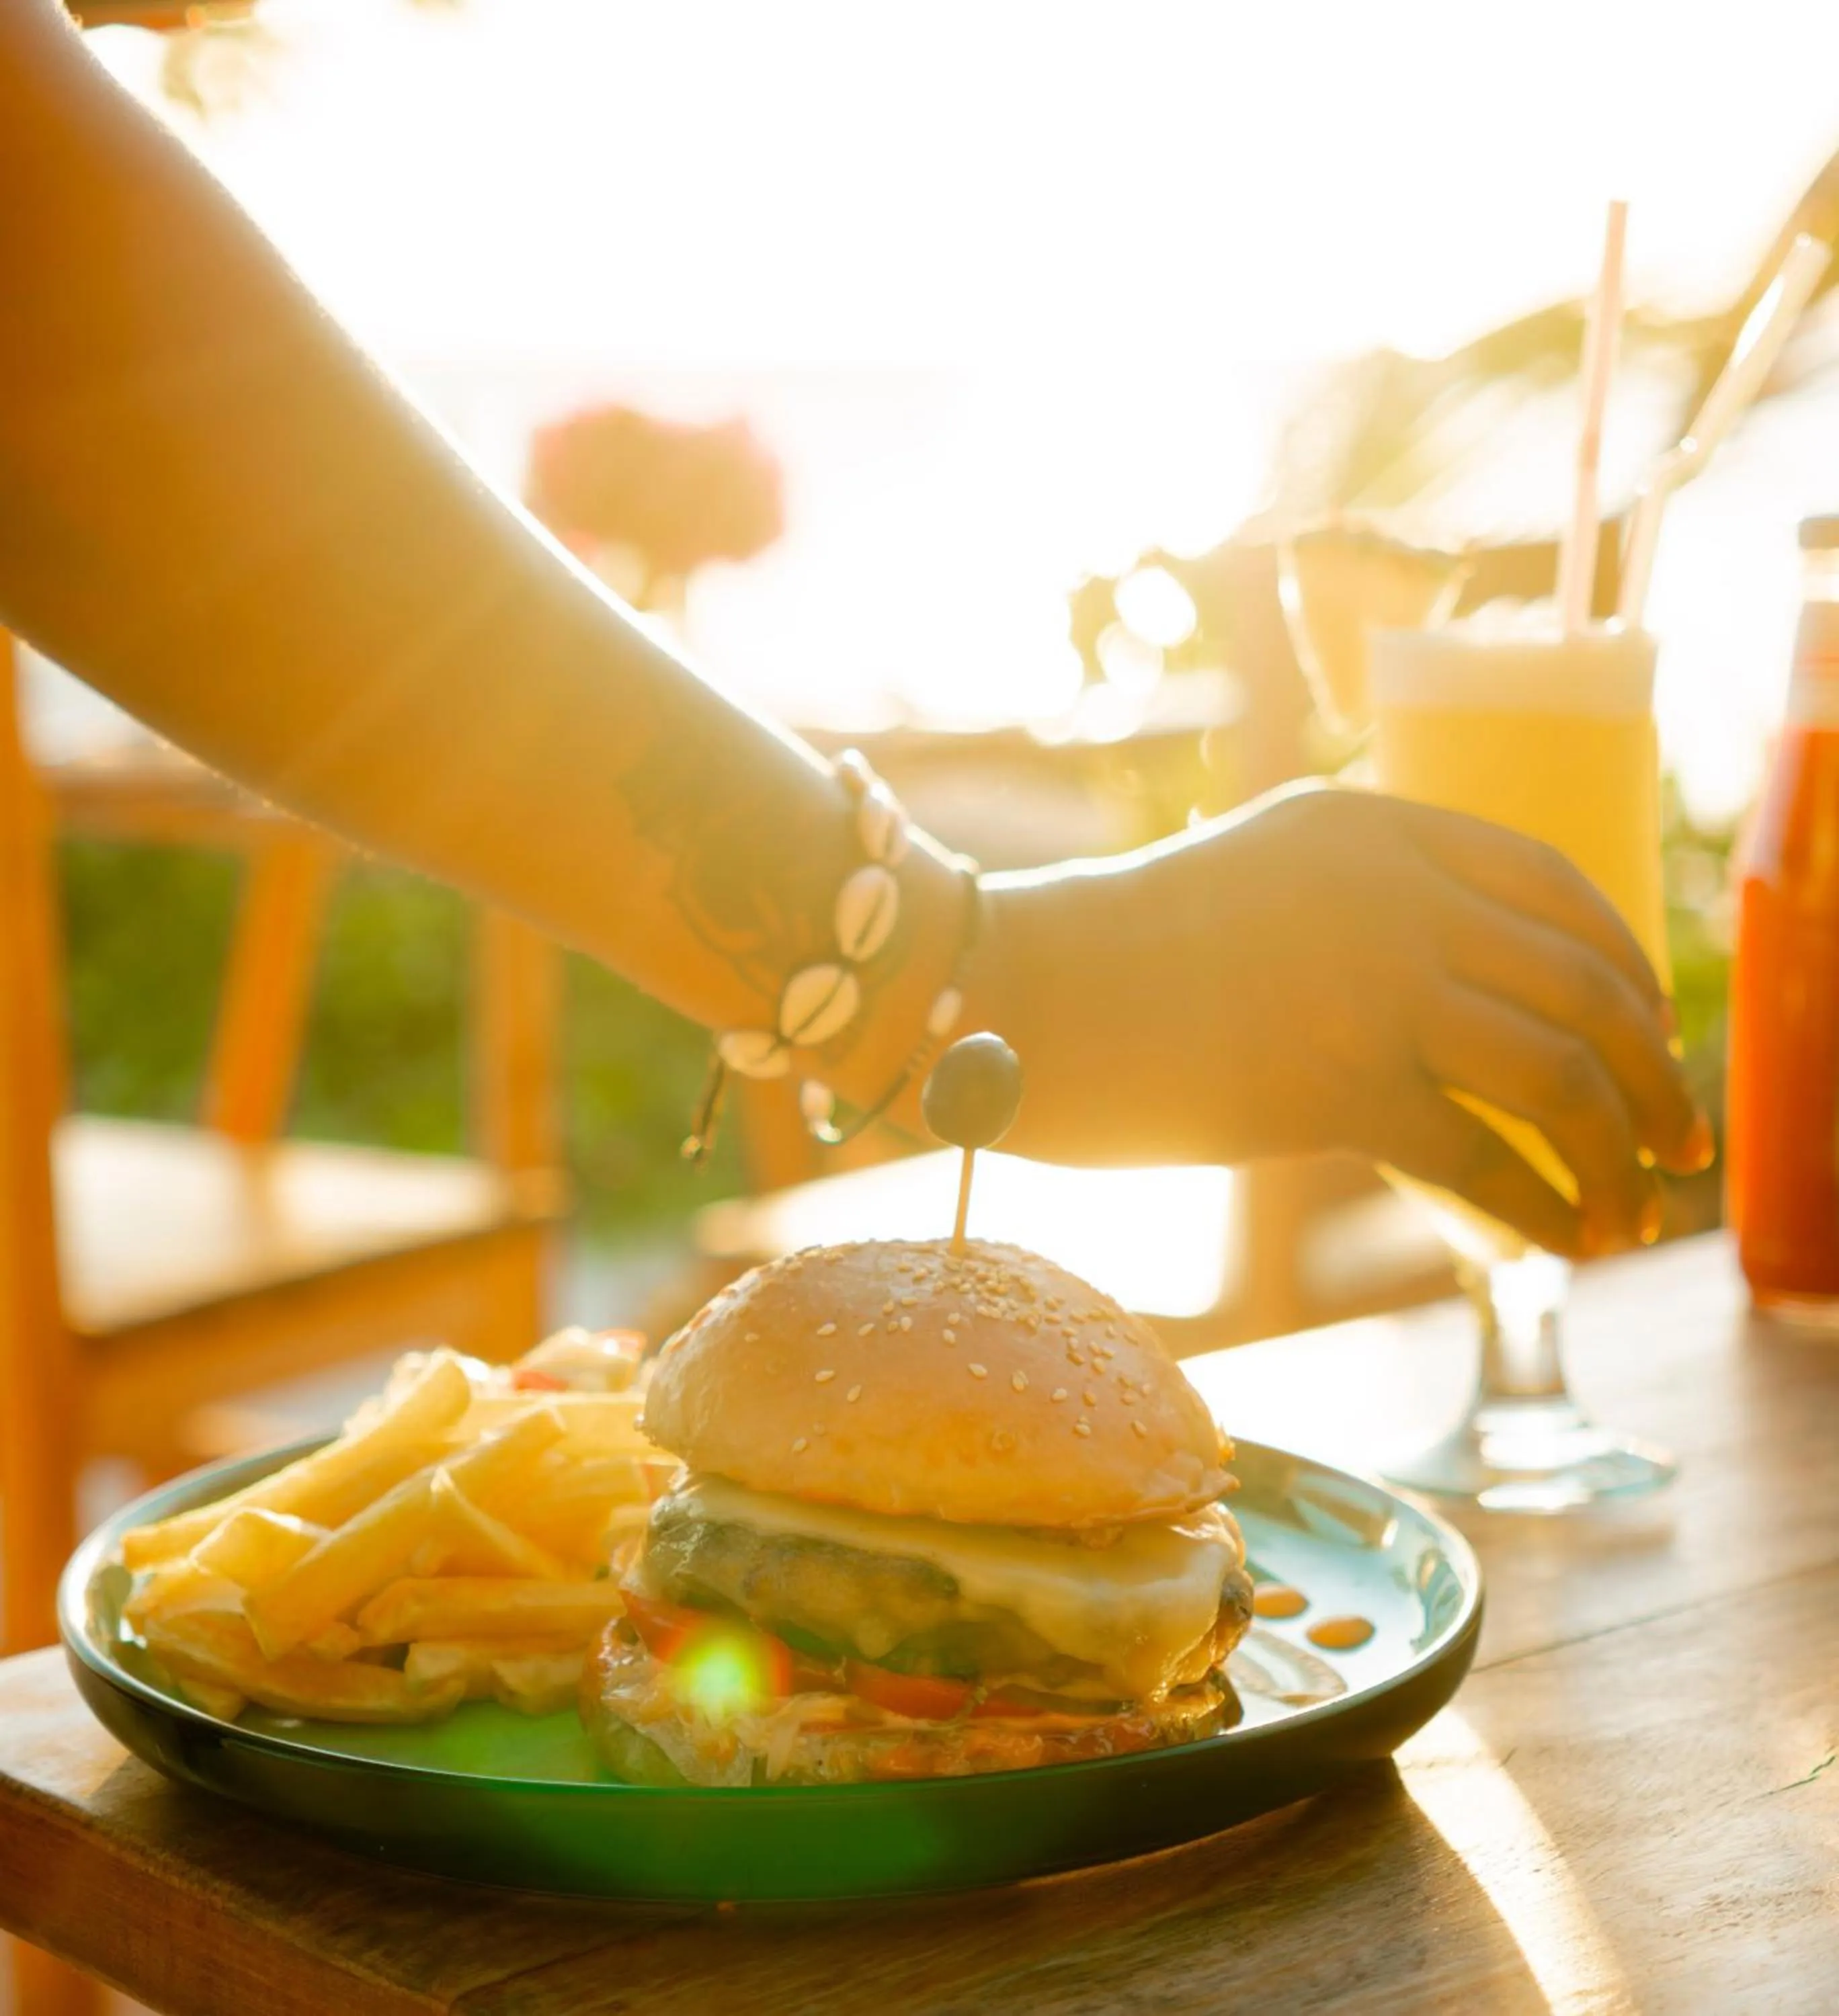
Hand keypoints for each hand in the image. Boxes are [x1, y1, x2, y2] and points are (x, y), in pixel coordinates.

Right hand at [975, 783, 1711, 1257]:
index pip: (1555, 881)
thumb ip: (1355, 914)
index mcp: (1375, 827)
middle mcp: (1395, 891)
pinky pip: (1485, 1158)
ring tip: (1627, 1216)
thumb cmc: (1114, 954)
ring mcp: (1372, 982)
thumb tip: (1452, 1012)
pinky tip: (1558, 1244)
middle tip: (1679, 1144)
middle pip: (1584, 981)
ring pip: (1559, 1072)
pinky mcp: (1335, 1081)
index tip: (1651, 1033)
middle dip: (1656, 1075)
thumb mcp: (1255, 886)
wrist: (1008, 989)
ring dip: (1616, 1153)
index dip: (1625, 964)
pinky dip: (1542, 1210)